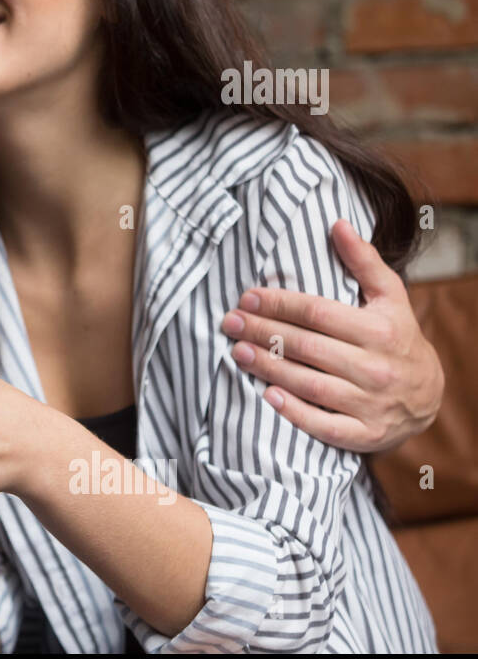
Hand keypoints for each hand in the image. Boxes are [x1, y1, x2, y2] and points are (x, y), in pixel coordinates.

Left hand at [221, 219, 442, 452]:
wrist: (429, 396)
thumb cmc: (398, 338)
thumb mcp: (390, 298)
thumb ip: (364, 262)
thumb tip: (337, 224)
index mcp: (379, 331)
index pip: (317, 313)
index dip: (279, 303)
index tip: (247, 297)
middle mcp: (376, 367)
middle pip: (307, 347)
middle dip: (263, 332)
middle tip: (229, 324)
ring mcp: (371, 404)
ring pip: (310, 384)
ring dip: (269, 368)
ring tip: (237, 353)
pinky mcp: (365, 435)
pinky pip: (325, 425)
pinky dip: (295, 413)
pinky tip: (268, 396)